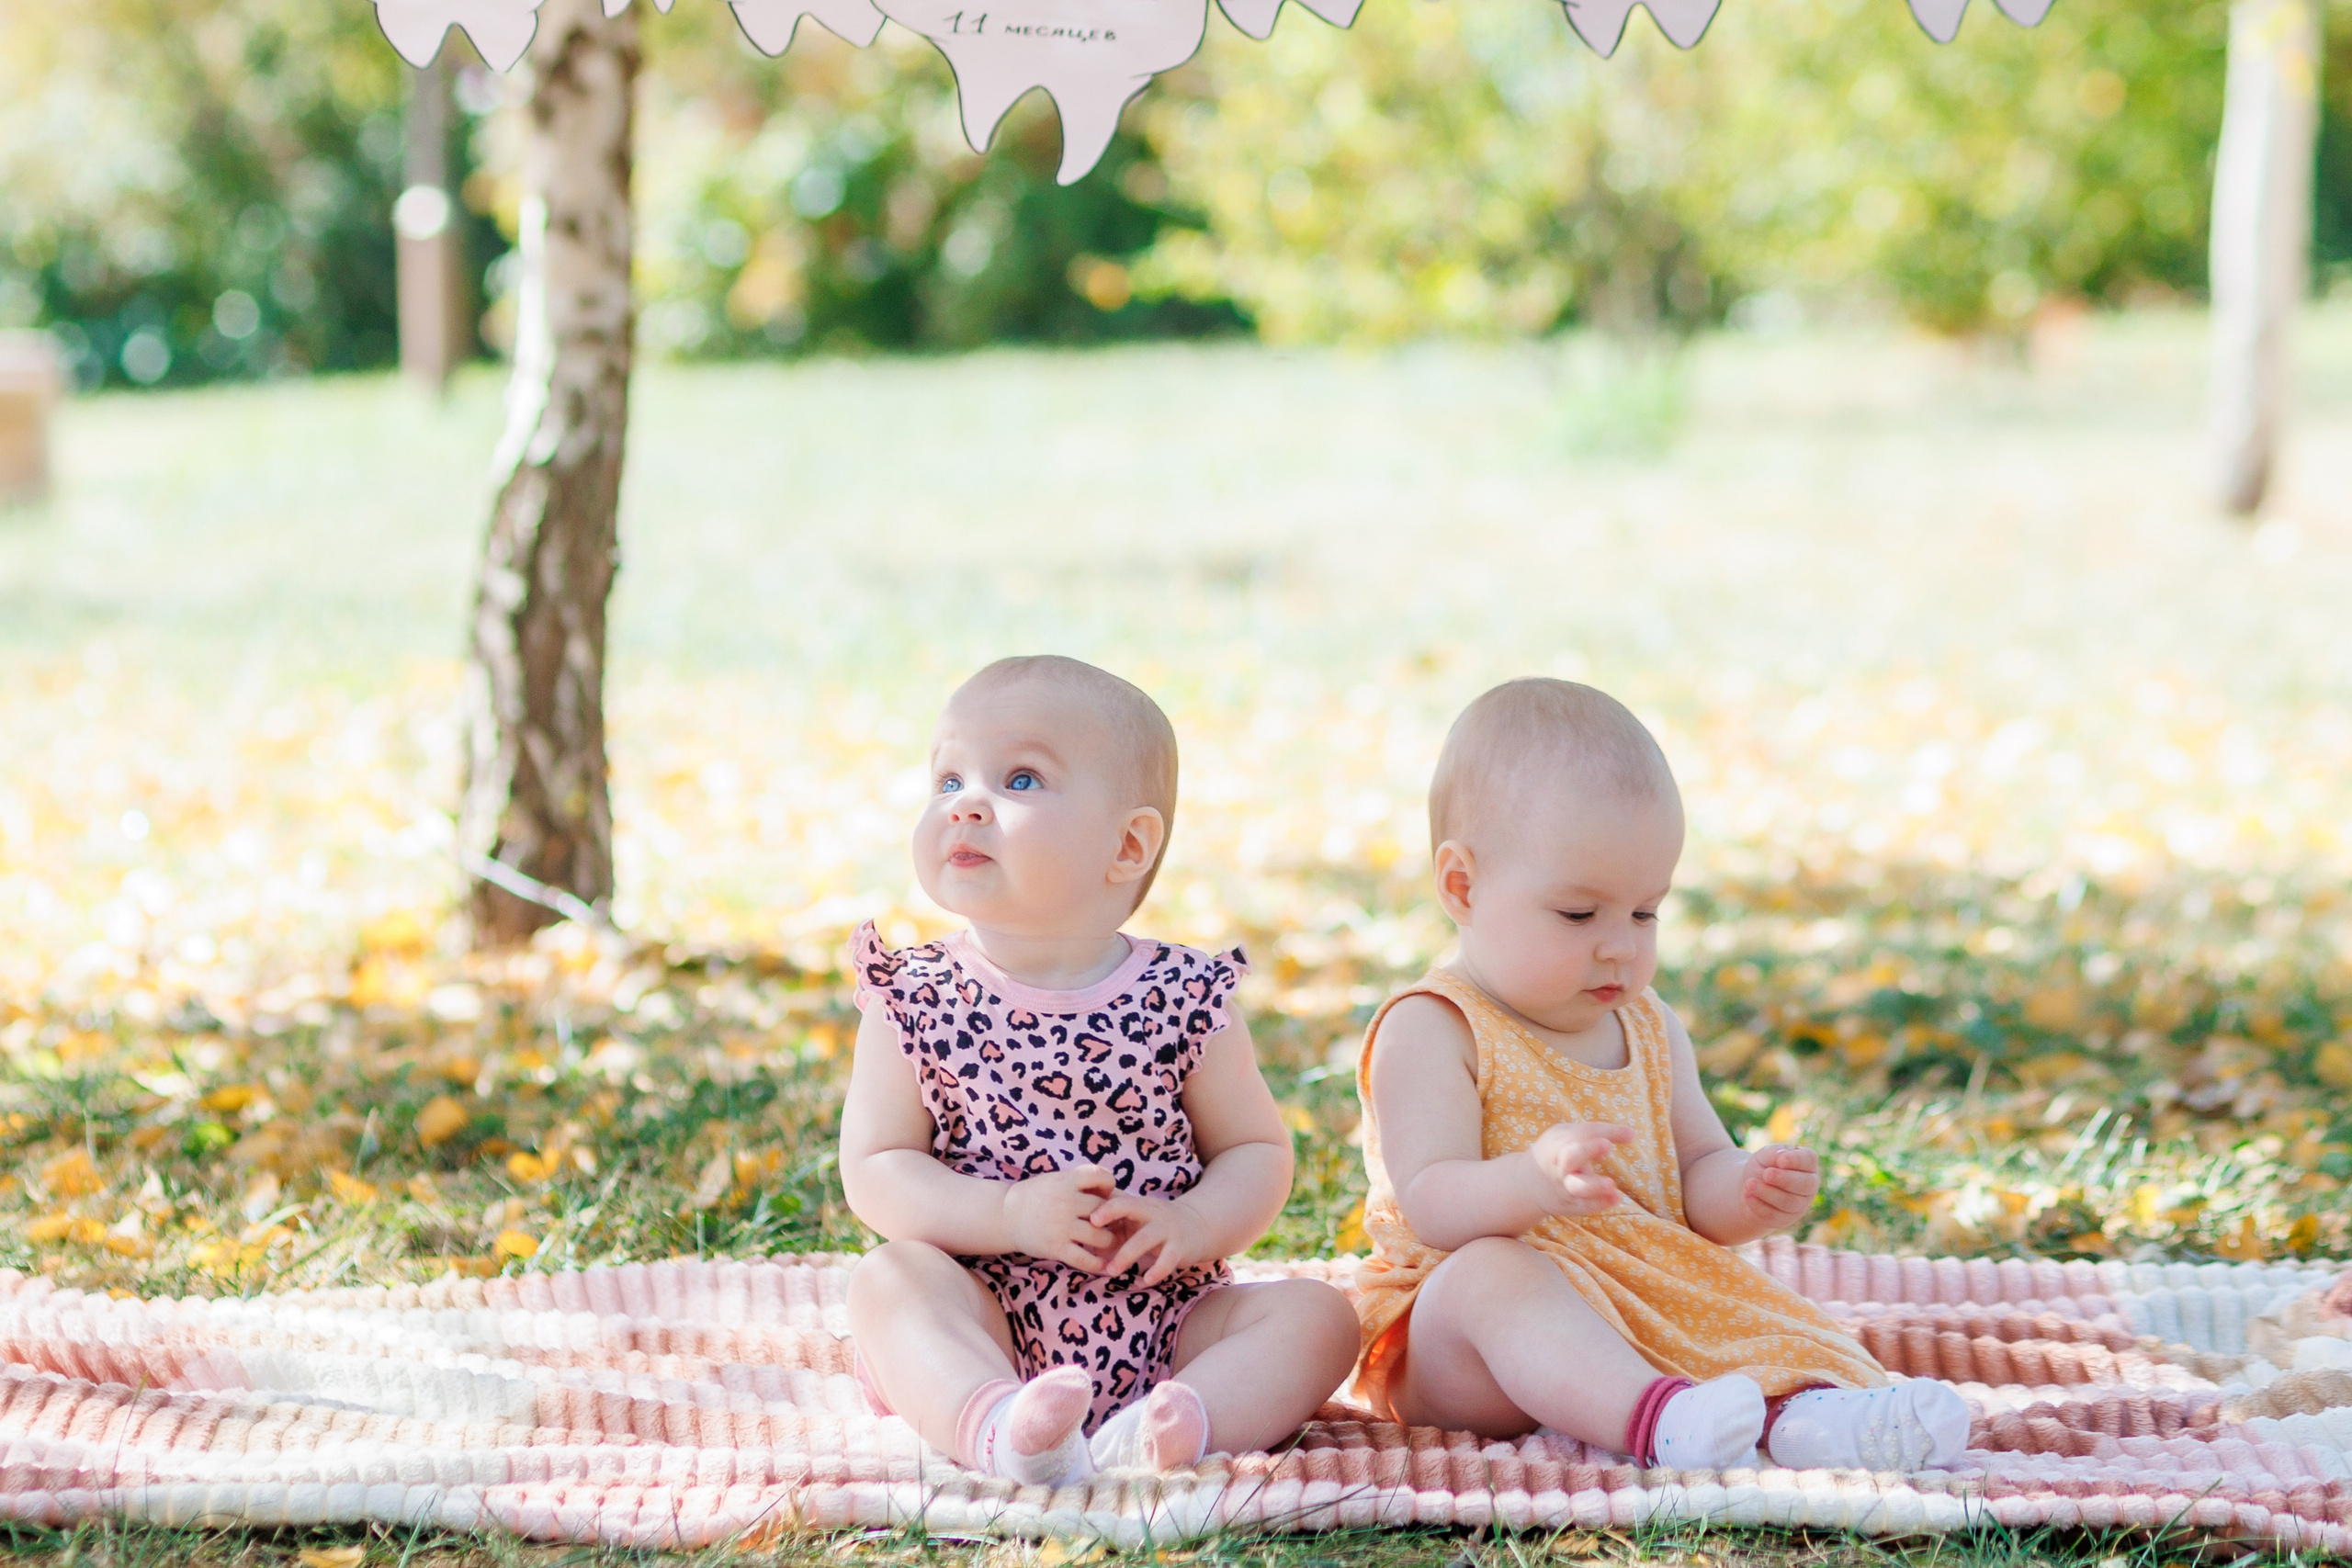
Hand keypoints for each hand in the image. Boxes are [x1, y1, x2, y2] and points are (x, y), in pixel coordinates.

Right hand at [1002, 1164, 1117, 1269]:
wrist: (1006, 1215)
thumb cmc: (1036, 1196)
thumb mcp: (1056, 1180)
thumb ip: (1080, 1183)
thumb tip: (1110, 1189)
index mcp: (1067, 1182)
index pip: (1101, 1176)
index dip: (1109, 1185)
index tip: (1103, 1194)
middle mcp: (1066, 1202)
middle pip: (1104, 1210)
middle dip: (1112, 1218)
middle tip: (1114, 1224)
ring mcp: (1061, 1226)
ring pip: (1100, 1237)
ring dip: (1109, 1241)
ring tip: (1108, 1242)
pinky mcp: (1056, 1247)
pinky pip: (1084, 1259)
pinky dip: (1096, 1264)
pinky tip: (1101, 1264)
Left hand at [1088, 1192, 1217, 1286]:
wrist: (1197, 1226)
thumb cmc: (1155, 1223)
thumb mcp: (1135, 1217)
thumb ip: (1109, 1222)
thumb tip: (1077, 1238)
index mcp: (1138, 1204)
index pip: (1119, 1199)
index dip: (1105, 1207)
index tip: (1089, 1218)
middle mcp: (1152, 1212)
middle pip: (1131, 1208)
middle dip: (1112, 1218)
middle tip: (1094, 1238)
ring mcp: (1167, 1229)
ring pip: (1145, 1239)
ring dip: (1126, 1255)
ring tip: (1111, 1271)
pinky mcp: (1179, 1248)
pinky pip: (1167, 1260)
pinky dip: (1156, 1271)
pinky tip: (1145, 1281)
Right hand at [1524, 1122, 1632, 1216]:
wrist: (1528, 1184)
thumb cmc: (1557, 1152)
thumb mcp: (1566, 1135)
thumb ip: (1594, 1134)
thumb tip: (1630, 1134)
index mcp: (1558, 1143)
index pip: (1583, 1133)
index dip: (1606, 1132)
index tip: (1631, 1134)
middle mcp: (1560, 1165)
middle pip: (1570, 1156)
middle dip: (1588, 1149)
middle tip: (1607, 1146)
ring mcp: (1564, 1186)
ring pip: (1576, 1187)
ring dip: (1593, 1185)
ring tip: (1611, 1185)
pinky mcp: (1570, 1205)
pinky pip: (1583, 1206)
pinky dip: (1599, 1203)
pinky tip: (1615, 1198)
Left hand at [1739, 1144, 1818, 1230]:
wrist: (1749, 1186)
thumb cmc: (1763, 1166)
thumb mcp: (1765, 1154)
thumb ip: (1774, 1153)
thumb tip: (1781, 1156)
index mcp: (1807, 1164)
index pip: (1809, 1159)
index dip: (1797, 1160)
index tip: (1781, 1160)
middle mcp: (1809, 1185)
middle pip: (1805, 1184)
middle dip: (1784, 1179)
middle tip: (1766, 1174)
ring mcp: (1800, 1205)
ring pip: (1789, 1202)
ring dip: (1768, 1193)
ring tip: (1749, 1184)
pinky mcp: (1785, 1219)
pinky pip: (1775, 1215)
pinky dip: (1759, 1205)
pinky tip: (1747, 1195)